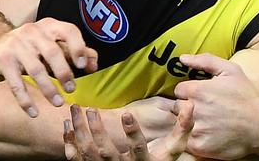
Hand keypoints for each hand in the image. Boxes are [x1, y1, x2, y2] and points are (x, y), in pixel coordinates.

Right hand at [0, 17, 97, 116]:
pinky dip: (25, 100)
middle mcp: (33, 31)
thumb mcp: (52, 44)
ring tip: (58, 103)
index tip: (83, 66)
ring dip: (48, 89)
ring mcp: (16, 45)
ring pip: (36, 69)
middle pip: (53, 52)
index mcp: (50, 25)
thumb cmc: (31, 46)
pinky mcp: (3, 60)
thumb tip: (94, 65)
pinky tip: (33, 112)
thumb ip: (74, 52)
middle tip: (72, 89)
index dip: (78, 47)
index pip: (68, 31)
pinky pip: (16, 83)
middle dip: (64, 73)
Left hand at [64, 103, 193, 160]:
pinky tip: (67, 126)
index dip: (132, 133)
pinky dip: (70, 143)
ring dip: (79, 130)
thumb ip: (182, 129)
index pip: (138, 148)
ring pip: (87, 153)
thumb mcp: (171, 152)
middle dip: (96, 129)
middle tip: (90, 109)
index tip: (126, 114)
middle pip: (105, 150)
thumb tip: (191, 104)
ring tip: (75, 110)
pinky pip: (76, 159)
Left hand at [173, 54, 258, 159]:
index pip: (178, 90)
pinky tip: (208, 133)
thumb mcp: (230, 70)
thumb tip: (182, 58)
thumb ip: (205, 61)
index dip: (189, 92)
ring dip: (189, 123)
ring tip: (206, 122)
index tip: (200, 96)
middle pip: (177, 107)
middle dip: (186, 107)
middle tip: (204, 109)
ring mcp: (197, 129)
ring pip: (181, 124)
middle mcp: (194, 109)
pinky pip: (187, 141)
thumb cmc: (246, 96)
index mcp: (198, 90)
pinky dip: (194, 138)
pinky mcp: (200, 146)